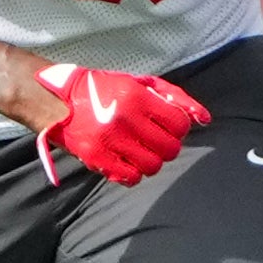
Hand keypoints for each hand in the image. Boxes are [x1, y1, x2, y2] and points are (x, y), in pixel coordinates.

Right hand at [31, 62, 209, 185]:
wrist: (58, 100)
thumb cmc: (104, 89)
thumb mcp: (139, 83)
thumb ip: (175, 98)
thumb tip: (205, 119)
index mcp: (136, 97)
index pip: (179, 125)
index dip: (178, 129)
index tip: (167, 126)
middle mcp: (124, 119)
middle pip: (169, 149)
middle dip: (167, 146)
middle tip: (155, 140)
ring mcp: (109, 141)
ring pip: (153, 167)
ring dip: (151, 161)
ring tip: (141, 151)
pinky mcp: (96, 159)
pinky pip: (131, 178)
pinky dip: (134, 173)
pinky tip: (127, 161)